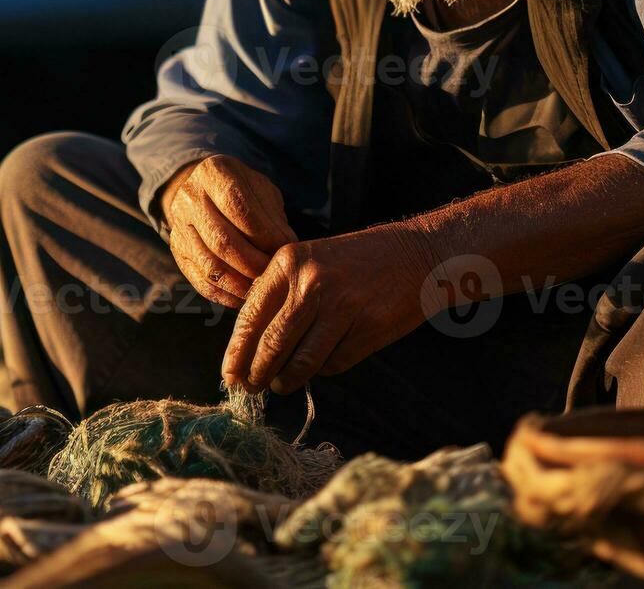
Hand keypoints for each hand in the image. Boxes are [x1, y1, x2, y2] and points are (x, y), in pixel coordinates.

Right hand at [162, 155, 297, 308]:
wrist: (205, 191)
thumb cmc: (244, 192)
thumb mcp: (261, 190)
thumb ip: (273, 216)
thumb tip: (284, 250)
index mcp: (213, 172)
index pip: (237, 207)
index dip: (264, 233)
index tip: (284, 249)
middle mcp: (189, 197)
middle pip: (222, 240)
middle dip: (254, 264)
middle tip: (275, 274)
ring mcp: (178, 226)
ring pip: (210, 265)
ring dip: (241, 283)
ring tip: (263, 288)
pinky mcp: (176, 251)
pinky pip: (200, 281)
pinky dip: (226, 295)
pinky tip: (246, 296)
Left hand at [221, 228, 434, 393]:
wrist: (415, 255)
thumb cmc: (353, 263)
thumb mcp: (309, 261)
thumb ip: (279, 295)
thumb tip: (246, 343)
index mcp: (289, 263)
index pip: (250, 317)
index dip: (235, 353)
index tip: (228, 375)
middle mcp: (312, 284)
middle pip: (272, 344)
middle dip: (256, 373)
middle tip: (249, 387)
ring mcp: (342, 307)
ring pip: (301, 361)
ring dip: (285, 380)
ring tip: (279, 385)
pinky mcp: (368, 329)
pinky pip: (333, 364)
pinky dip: (321, 371)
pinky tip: (318, 366)